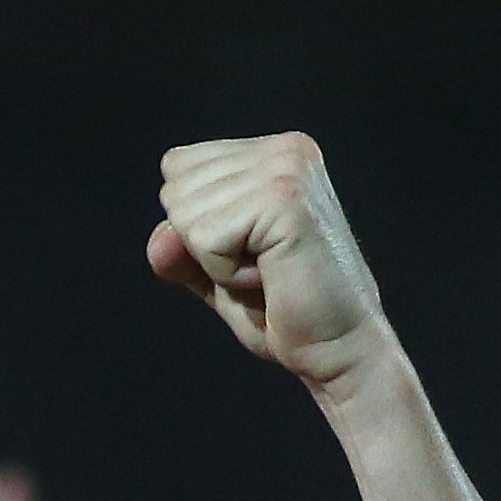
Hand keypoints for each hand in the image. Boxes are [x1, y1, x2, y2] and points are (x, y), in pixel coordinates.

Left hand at [148, 134, 398, 394]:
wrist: (340, 351)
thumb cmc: (285, 313)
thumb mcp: (216, 275)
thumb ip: (180, 249)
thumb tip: (160, 239)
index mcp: (275, 153)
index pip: (178, 167)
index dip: (197, 226)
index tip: (254, 252)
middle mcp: (286, 150)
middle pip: (176, 187)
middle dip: (204, 244)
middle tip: (265, 268)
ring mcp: (287, 169)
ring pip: (185, 213)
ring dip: (217, 262)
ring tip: (272, 273)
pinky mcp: (284, 199)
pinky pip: (205, 238)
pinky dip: (227, 274)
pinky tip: (274, 278)